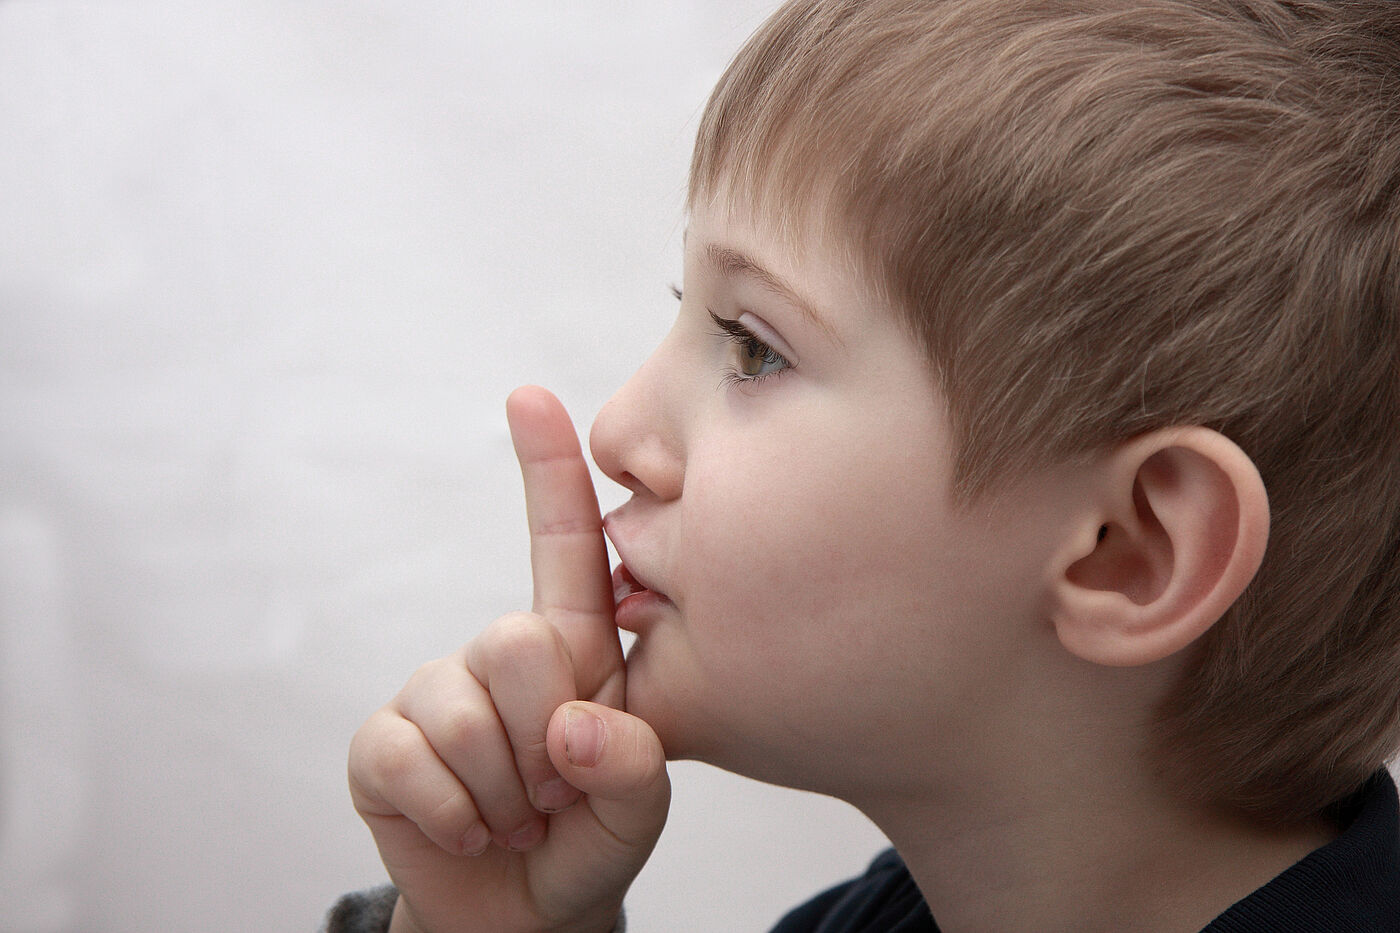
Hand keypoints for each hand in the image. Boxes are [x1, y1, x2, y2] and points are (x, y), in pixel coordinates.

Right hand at [348, 386, 670, 932]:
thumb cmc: (589, 838)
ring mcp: (437, 693)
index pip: (565, 546)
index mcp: (576, 649)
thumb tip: (572, 725)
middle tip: (555, 790)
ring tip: (516, 815)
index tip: (528, 396)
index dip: (548, 471)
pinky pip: (405, 758)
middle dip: (544, 740)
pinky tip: (469, 827)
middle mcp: (502, 654)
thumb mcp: (639, 809)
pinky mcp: (383, 743)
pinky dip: (450, 812)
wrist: (527, 916)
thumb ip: (635, 767)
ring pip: (463, 710)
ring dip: (500, 791)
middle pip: (518, 641)